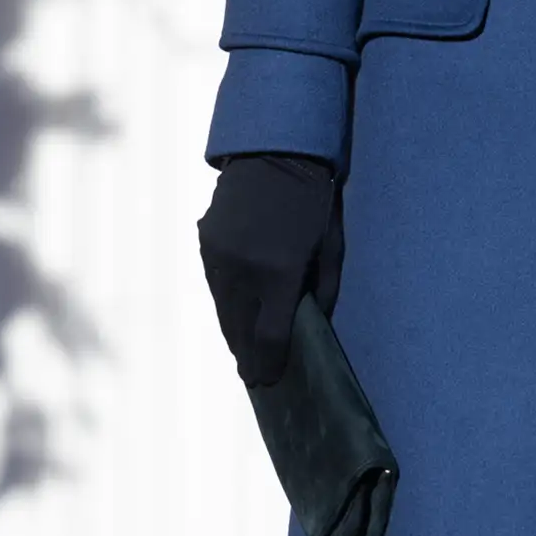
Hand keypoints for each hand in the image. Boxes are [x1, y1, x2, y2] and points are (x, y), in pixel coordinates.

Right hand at [197, 153, 341, 386]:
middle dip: (247, 357)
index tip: (266, 382)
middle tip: (253, 376)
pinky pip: (215, 285)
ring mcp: (218, 258)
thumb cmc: (312, 200)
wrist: (274, 152)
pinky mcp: (205, 244)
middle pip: (239, 331)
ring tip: (243, 350)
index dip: (267, 365)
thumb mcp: (330, 247)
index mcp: (278, 273)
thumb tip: (309, 326)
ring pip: (223, 310)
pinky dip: (226, 301)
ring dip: (233, 331)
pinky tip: (236, 311)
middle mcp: (242, 271)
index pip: (269, 337)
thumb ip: (322, 291)